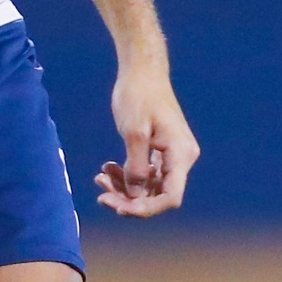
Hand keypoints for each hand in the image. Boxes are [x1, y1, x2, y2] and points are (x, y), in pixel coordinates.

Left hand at [95, 60, 197, 217]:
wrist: (141, 72)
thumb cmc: (138, 96)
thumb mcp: (133, 133)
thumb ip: (135, 167)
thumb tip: (134, 197)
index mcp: (180, 154)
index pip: (170, 197)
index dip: (146, 209)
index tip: (118, 208)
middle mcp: (181, 159)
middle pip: (157, 195)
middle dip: (128, 199)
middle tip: (101, 194)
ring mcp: (171, 156)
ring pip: (148, 186)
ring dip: (124, 187)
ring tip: (100, 177)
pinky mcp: (160, 152)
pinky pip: (145, 174)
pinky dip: (126, 175)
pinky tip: (107, 168)